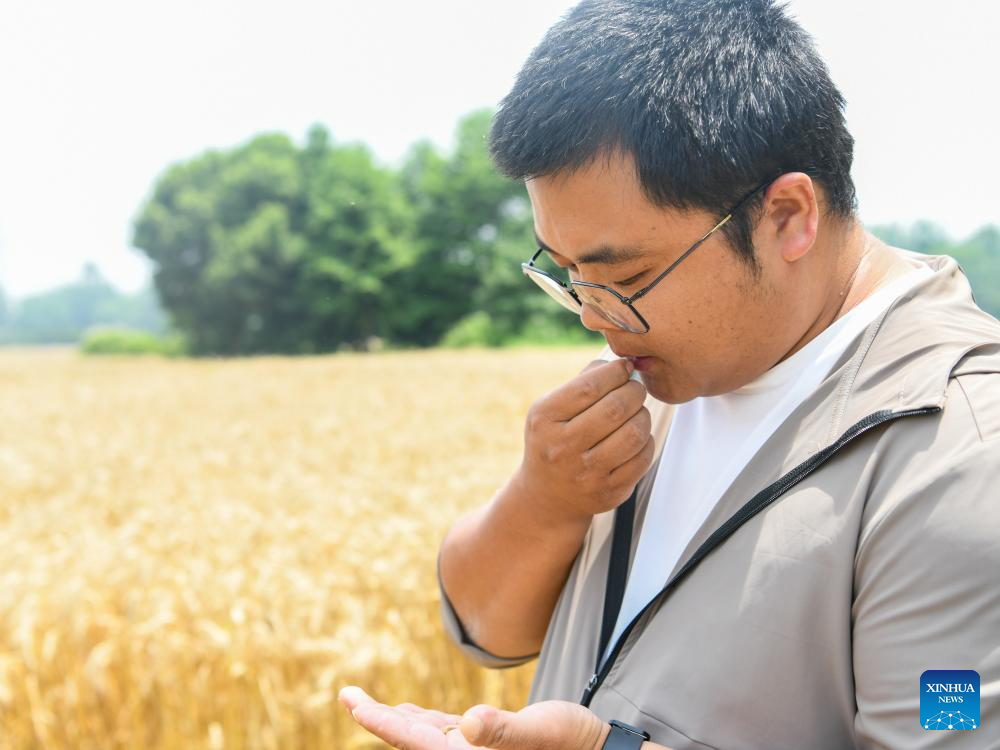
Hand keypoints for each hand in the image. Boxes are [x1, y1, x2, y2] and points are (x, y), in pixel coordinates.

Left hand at [339, 686, 609, 749]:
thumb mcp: (538, 731)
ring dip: (397, 720)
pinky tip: (411, 714)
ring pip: (424, 735)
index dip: (379, 721)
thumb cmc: (570, 743)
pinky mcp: (486, 745)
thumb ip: (502, 731)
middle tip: (346, 694)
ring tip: (366, 704)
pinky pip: (445, 733)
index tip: (350, 700)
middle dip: (378, 719)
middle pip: (409, 740)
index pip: (411, 741)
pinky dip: (424, 721)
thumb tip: (469, 725)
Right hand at [516, 358, 653, 525]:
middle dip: (634, 391)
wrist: (547, 496)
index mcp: (545, 419)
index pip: (588, 387)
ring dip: (643, 416)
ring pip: (634, 433)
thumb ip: (581, 383)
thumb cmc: (553, 440)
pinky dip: (646, 441)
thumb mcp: (550, 411)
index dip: (614, 372)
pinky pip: (642, 458)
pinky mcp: (609, 492)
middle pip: (616, 408)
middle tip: (635, 388)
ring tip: (637, 412)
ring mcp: (587, 473)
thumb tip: (619, 364)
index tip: (624, 367)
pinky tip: (636, 437)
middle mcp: (563, 447)